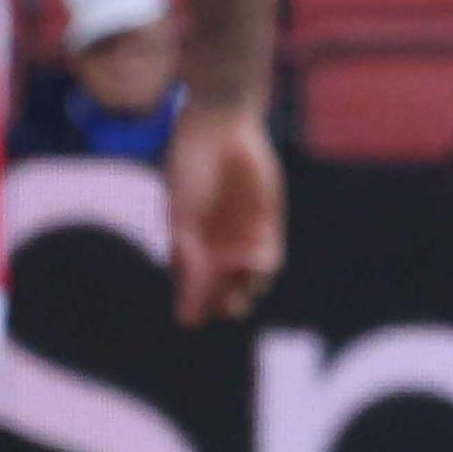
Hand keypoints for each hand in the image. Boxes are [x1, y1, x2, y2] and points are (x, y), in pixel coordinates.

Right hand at [162, 105, 283, 325]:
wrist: (220, 132)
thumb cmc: (190, 170)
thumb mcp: (183, 212)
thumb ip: (188, 250)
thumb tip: (192, 284)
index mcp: (187, 250)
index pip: (191, 291)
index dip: (192, 307)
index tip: (191, 319)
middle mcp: (216, 251)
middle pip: (223, 294)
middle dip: (225, 304)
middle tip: (225, 306)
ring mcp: (243, 240)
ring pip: (248, 282)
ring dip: (246, 290)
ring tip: (240, 288)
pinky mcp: (267, 227)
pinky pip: (269, 258)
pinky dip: (263, 268)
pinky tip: (256, 267)